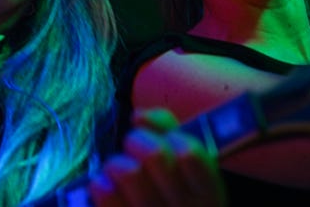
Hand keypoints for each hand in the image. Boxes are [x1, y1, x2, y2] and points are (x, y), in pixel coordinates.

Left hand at [90, 108, 226, 206]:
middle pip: (154, 154)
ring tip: (120, 169)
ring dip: (118, 162)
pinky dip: (102, 182)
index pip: (188, 154)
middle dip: (138, 140)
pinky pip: (104, 192)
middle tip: (137, 148)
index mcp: (208, 194)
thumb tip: (139, 116)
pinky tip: (109, 186)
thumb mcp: (190, 163)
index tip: (169, 140)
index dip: (174, 137)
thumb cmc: (176, 192)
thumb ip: (169, 129)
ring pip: (127, 171)